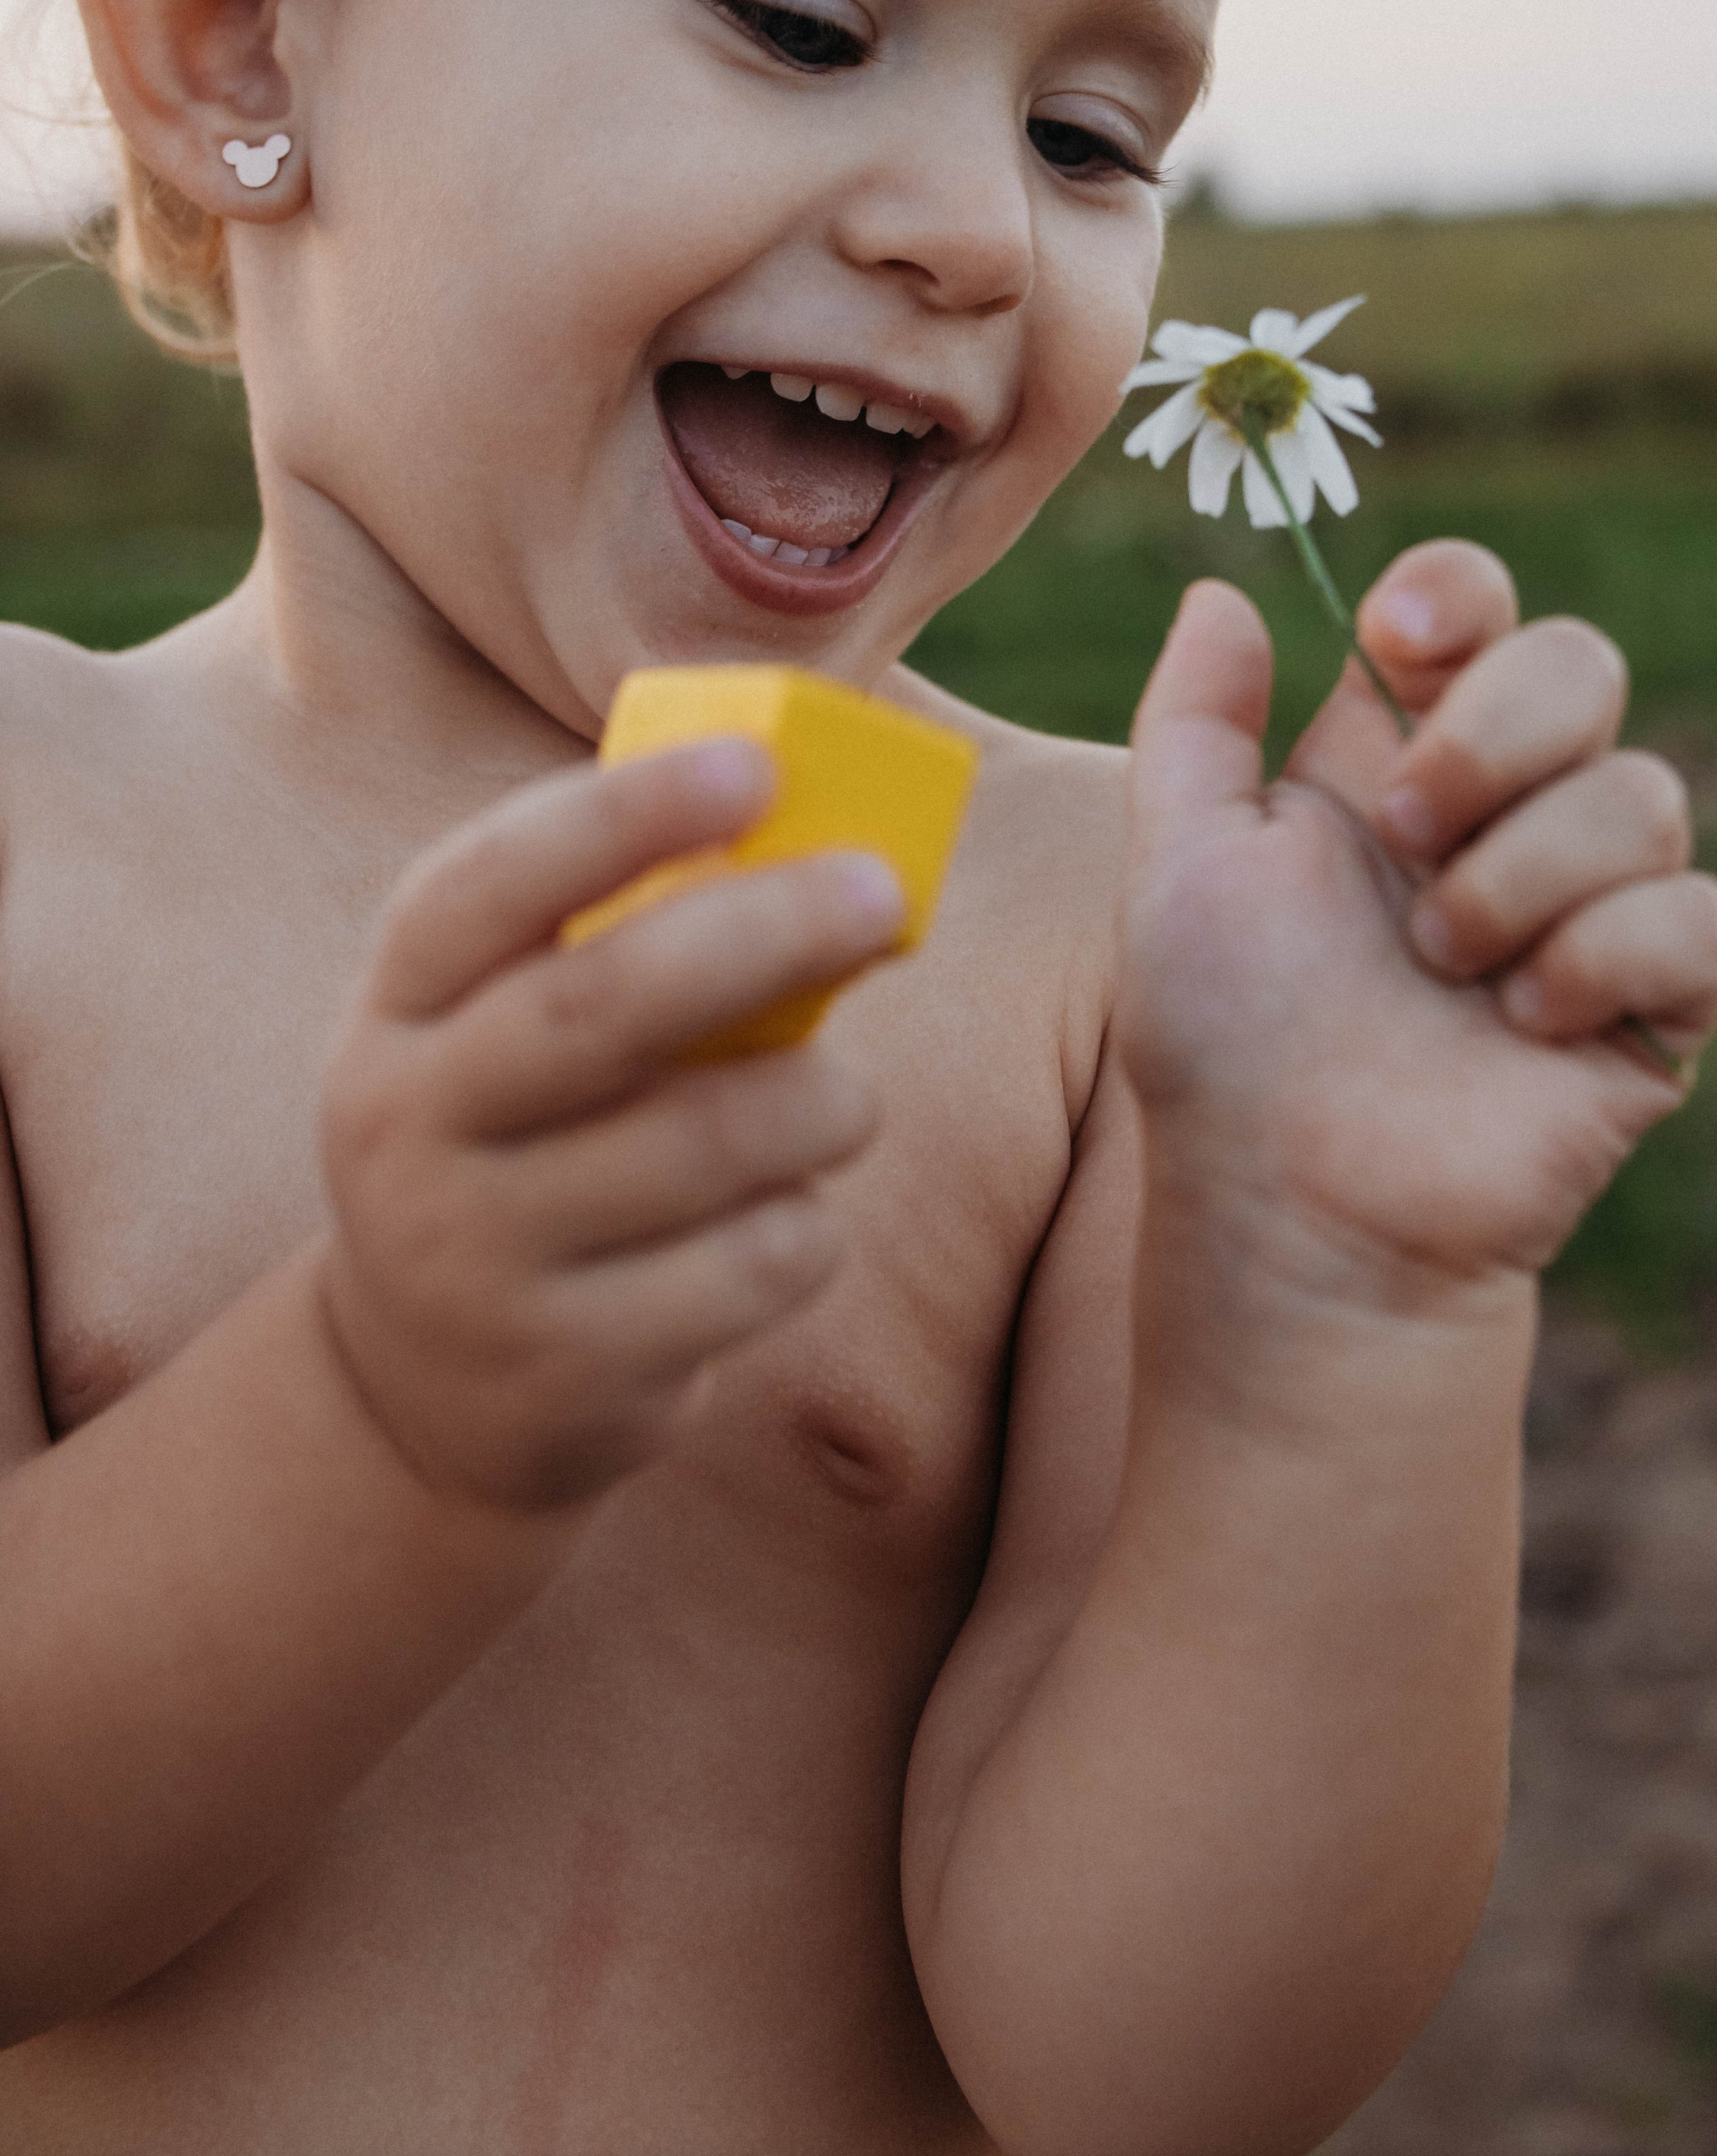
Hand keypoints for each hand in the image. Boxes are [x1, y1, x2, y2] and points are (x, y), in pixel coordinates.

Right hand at [317, 740, 902, 1512]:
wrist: (429, 1392)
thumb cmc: (532, 1144)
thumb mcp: (516, 1034)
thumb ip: (630, 942)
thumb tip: (832, 847)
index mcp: (396, 1007)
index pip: (488, 883)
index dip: (622, 815)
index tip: (756, 764)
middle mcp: (406, 1128)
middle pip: (601, 1006)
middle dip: (761, 934)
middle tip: (881, 895)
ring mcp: (474, 1260)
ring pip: (703, 1146)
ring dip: (819, 1103)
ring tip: (844, 1101)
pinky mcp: (565, 1372)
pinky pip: (748, 1270)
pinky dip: (805, 1228)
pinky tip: (785, 1221)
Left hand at [1116, 550, 1716, 1319]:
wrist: (1296, 1208)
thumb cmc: (1224, 1047)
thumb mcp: (1176, 865)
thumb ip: (1195, 721)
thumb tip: (1220, 586)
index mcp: (1394, 760)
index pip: (1473, 608)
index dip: (1457, 594)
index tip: (1397, 637)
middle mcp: (1503, 813)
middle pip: (1581, 662)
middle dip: (1493, 732)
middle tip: (1403, 831)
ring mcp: (1587, 902)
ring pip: (1643, 790)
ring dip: (1522, 871)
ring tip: (1436, 963)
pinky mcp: (1653, 1001)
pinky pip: (1694, 916)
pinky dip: (1602, 955)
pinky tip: (1522, 1021)